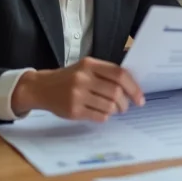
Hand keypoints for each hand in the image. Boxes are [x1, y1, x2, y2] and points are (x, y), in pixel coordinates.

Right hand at [12, 57, 144, 121]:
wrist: (41, 88)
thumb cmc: (69, 78)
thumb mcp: (85, 68)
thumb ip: (105, 73)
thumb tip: (132, 86)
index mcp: (89, 64)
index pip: (119, 74)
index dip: (133, 87)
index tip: (140, 97)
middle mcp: (83, 78)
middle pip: (116, 92)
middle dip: (126, 102)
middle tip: (126, 106)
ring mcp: (77, 95)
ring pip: (109, 106)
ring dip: (116, 110)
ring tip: (114, 109)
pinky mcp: (73, 110)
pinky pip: (99, 116)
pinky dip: (105, 116)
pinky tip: (102, 112)